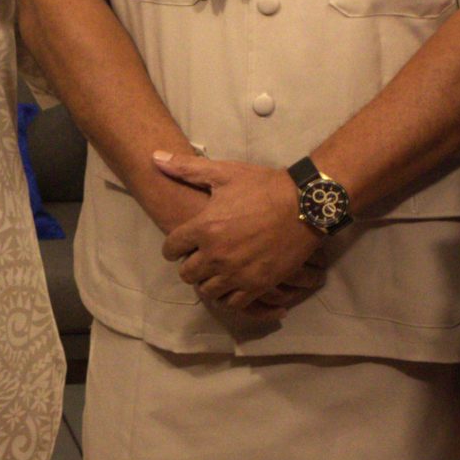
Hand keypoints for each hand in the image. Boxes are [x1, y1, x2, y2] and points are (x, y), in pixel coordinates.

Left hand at [155, 151, 318, 310]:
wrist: (305, 204)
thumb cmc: (263, 186)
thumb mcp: (224, 173)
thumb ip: (187, 168)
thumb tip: (154, 156)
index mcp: (204, 228)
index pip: (172, 248)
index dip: (174, 246)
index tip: (180, 244)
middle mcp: (216, 255)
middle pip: (187, 273)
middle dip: (189, 265)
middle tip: (198, 257)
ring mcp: (237, 273)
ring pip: (208, 291)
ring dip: (208, 281)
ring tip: (215, 271)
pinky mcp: (258, 285)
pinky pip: (233, 303)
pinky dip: (229, 295)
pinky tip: (232, 284)